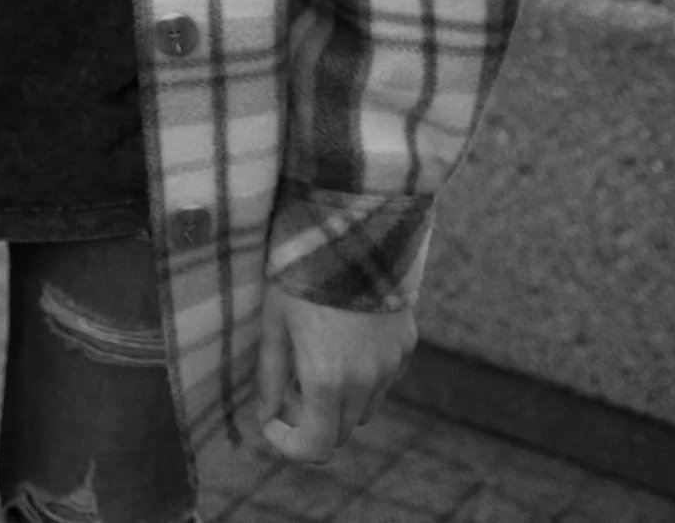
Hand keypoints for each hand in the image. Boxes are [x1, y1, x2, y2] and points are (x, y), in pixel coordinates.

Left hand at [258, 284, 415, 464]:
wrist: (353, 229)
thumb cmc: (302, 273)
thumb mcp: (275, 322)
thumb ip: (270, 376)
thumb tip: (268, 413)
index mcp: (328, 379)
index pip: (316, 446)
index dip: (289, 445)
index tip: (272, 422)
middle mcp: (366, 380)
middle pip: (340, 431)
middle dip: (311, 421)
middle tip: (289, 388)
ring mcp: (390, 363)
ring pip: (363, 409)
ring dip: (339, 401)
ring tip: (316, 361)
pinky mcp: (406, 344)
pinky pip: (383, 380)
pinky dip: (363, 377)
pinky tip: (344, 341)